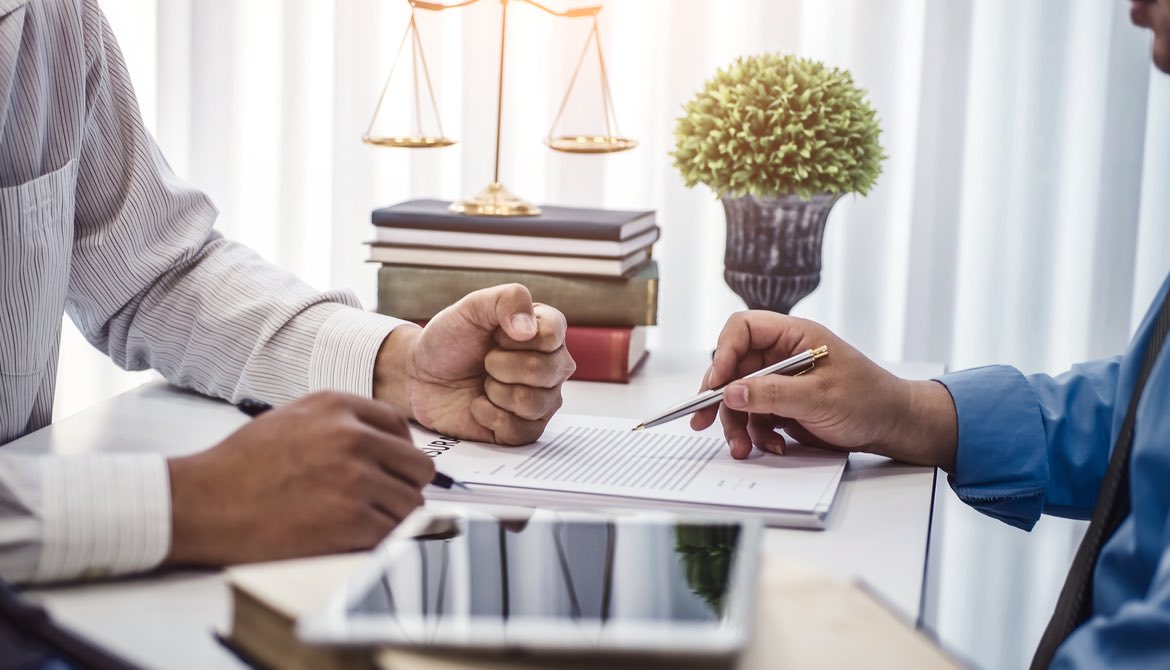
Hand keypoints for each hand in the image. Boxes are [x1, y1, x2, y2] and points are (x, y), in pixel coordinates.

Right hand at [165, 392, 434, 565]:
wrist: (204, 504)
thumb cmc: (239, 467)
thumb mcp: (291, 419)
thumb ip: (339, 423)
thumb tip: (381, 444)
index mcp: (338, 407)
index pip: (400, 427)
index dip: (398, 452)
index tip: (390, 469)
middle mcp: (354, 437)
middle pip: (417, 467)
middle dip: (401, 487)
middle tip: (379, 501)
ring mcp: (357, 479)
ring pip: (411, 504)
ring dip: (392, 518)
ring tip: (358, 523)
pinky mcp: (353, 521)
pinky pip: (394, 534)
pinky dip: (379, 542)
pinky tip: (352, 540)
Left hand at [374, 284, 575, 444]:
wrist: (422, 376)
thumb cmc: (451, 339)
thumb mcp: (473, 306)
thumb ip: (507, 300)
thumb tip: (528, 329)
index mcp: (546, 331)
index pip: (552, 336)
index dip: (515, 338)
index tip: (495, 335)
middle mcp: (551, 366)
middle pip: (545, 371)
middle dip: (501, 365)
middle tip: (486, 361)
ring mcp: (542, 400)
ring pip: (534, 403)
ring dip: (496, 392)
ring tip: (484, 383)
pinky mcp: (525, 429)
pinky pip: (521, 431)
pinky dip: (490, 416)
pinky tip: (480, 405)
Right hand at [689, 311, 957, 469]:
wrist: (894, 427)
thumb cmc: (870, 400)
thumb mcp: (819, 397)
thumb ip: (772, 394)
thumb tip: (731, 392)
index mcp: (794, 336)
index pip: (743, 330)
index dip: (724, 353)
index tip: (716, 384)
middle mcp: (783, 354)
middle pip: (734, 368)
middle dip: (721, 398)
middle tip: (702, 420)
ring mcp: (782, 380)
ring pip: (741, 397)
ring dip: (738, 424)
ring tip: (744, 448)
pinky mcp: (784, 404)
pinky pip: (756, 416)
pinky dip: (757, 434)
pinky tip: (772, 446)